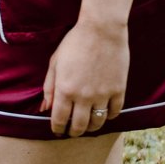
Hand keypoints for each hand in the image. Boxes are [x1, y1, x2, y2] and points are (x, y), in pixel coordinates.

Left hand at [40, 18, 129, 136]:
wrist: (101, 30)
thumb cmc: (74, 44)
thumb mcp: (55, 63)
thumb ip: (49, 87)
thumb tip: (45, 108)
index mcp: (65, 89)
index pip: (60, 119)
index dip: (58, 128)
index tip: (57, 131)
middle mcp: (83, 96)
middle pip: (80, 125)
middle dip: (74, 132)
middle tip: (72, 132)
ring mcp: (103, 94)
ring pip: (98, 122)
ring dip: (92, 127)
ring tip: (87, 125)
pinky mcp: (119, 90)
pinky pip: (115, 112)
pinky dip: (109, 116)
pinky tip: (104, 114)